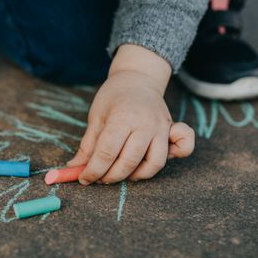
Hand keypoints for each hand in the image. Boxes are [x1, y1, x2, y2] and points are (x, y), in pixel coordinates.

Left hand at [67, 45, 194, 183]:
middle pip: (129, 161)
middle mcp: (145, 124)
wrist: (137, 78)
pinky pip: (183, 148)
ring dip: (136, 175)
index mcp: (122, 118)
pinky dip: (176, 156)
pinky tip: (154, 161)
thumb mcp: (96, 117)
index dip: (93, 170)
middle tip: (100, 178)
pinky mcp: (172, 130)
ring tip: (122, 173)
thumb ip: (88, 145)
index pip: (106, 153)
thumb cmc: (113, 97)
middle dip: (111, 176)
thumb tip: (74, 169)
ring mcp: (161, 128)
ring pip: (154, 163)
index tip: (84, 178)